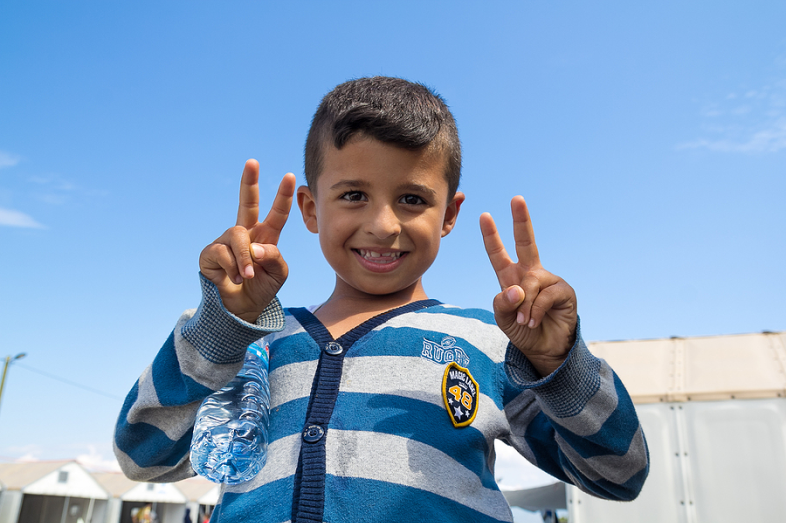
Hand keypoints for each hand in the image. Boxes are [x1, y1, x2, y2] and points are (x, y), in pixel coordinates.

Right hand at [199, 160, 296, 322]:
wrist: (241, 310)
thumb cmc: (262, 289)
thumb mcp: (279, 274)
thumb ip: (274, 258)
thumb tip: (255, 246)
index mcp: (266, 237)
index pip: (277, 214)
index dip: (283, 196)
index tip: (290, 176)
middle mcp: (246, 235)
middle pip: (247, 204)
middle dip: (249, 182)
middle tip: (253, 162)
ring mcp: (226, 242)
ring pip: (237, 235)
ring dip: (244, 257)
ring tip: (247, 276)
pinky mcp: (210, 253)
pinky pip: (221, 252)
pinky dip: (232, 266)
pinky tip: (234, 278)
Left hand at [480, 196, 576, 375]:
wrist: (544, 350)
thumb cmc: (522, 331)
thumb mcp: (503, 319)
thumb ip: (502, 303)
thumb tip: (516, 289)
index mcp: (511, 277)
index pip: (498, 254)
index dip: (491, 236)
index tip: (484, 216)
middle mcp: (530, 273)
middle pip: (525, 242)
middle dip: (521, 220)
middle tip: (517, 198)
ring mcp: (548, 280)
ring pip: (531, 283)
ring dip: (524, 306)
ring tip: (524, 321)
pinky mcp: (563, 290)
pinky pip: (545, 294)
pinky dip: (536, 309)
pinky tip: (534, 320)